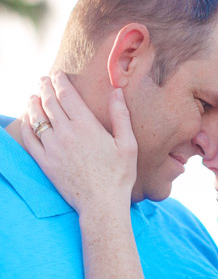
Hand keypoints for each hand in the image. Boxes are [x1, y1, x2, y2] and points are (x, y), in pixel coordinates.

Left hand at [21, 72, 135, 213]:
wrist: (102, 203)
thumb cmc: (120, 175)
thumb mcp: (128, 145)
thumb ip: (121, 116)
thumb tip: (117, 91)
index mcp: (87, 126)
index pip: (67, 95)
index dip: (60, 82)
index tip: (58, 75)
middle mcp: (66, 133)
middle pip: (49, 103)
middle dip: (45, 88)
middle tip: (43, 80)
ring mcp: (52, 147)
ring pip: (36, 118)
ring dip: (33, 104)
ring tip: (33, 97)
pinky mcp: (44, 161)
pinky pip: (30, 138)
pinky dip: (27, 126)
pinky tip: (28, 120)